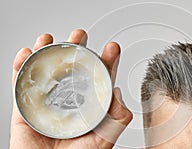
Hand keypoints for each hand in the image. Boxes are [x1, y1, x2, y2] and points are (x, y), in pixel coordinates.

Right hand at [10, 29, 132, 148]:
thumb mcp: (104, 139)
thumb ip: (116, 118)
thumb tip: (117, 93)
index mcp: (89, 105)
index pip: (99, 79)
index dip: (106, 61)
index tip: (112, 48)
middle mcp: (69, 100)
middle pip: (73, 68)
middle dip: (77, 48)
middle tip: (81, 36)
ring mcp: (47, 101)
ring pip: (47, 70)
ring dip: (48, 51)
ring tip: (51, 39)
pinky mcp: (26, 107)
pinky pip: (21, 82)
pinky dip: (21, 65)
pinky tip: (28, 53)